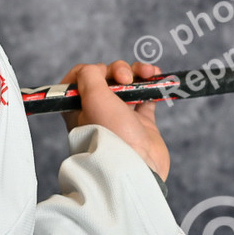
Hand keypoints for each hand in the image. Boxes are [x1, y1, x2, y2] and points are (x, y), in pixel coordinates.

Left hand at [58, 60, 169, 179]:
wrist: (136, 165)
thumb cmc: (110, 133)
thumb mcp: (92, 97)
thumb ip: (89, 75)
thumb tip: (95, 69)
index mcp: (77, 107)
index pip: (80, 78)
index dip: (92, 70)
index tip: (101, 73)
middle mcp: (97, 110)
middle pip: (106, 77)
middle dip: (118, 70)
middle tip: (125, 79)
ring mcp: (121, 116)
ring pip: (128, 83)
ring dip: (138, 72)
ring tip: (147, 73)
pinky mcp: (141, 122)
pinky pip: (146, 94)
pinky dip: (151, 84)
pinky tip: (156, 77)